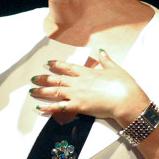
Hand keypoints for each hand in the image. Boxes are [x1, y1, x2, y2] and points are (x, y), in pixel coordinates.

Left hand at [29, 50, 149, 124]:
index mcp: (87, 72)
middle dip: (44, 78)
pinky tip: (39, 107)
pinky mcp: (78, 106)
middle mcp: (79, 82)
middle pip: (57, 79)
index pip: (68, 67)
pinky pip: (59, 107)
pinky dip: (49, 107)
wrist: (126, 100)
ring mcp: (77, 94)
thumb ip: (106, 60)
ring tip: (32, 91)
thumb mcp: (115, 68)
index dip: (57, 64)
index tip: (49, 63)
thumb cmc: (123, 85)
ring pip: (55, 92)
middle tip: (33, 78)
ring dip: (42, 91)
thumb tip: (102, 51)